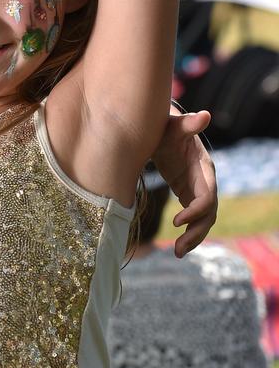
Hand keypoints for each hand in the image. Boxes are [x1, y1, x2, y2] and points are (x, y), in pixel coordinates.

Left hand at [151, 109, 216, 256]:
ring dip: (193, 238)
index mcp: (204, 168)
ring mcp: (198, 189)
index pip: (208, 195)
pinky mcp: (188, 193)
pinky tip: (176, 247)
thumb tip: (204, 114)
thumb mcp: (173, 126)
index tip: (177, 221)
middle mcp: (205, 181)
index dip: (196, 210)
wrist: (158, 131)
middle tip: (178, 249)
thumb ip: (186, 124)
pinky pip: (193, 218)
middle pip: (209, 214)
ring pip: (203, 220)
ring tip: (176, 253)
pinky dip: (188, 232)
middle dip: (196, 232)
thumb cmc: (165, 128)